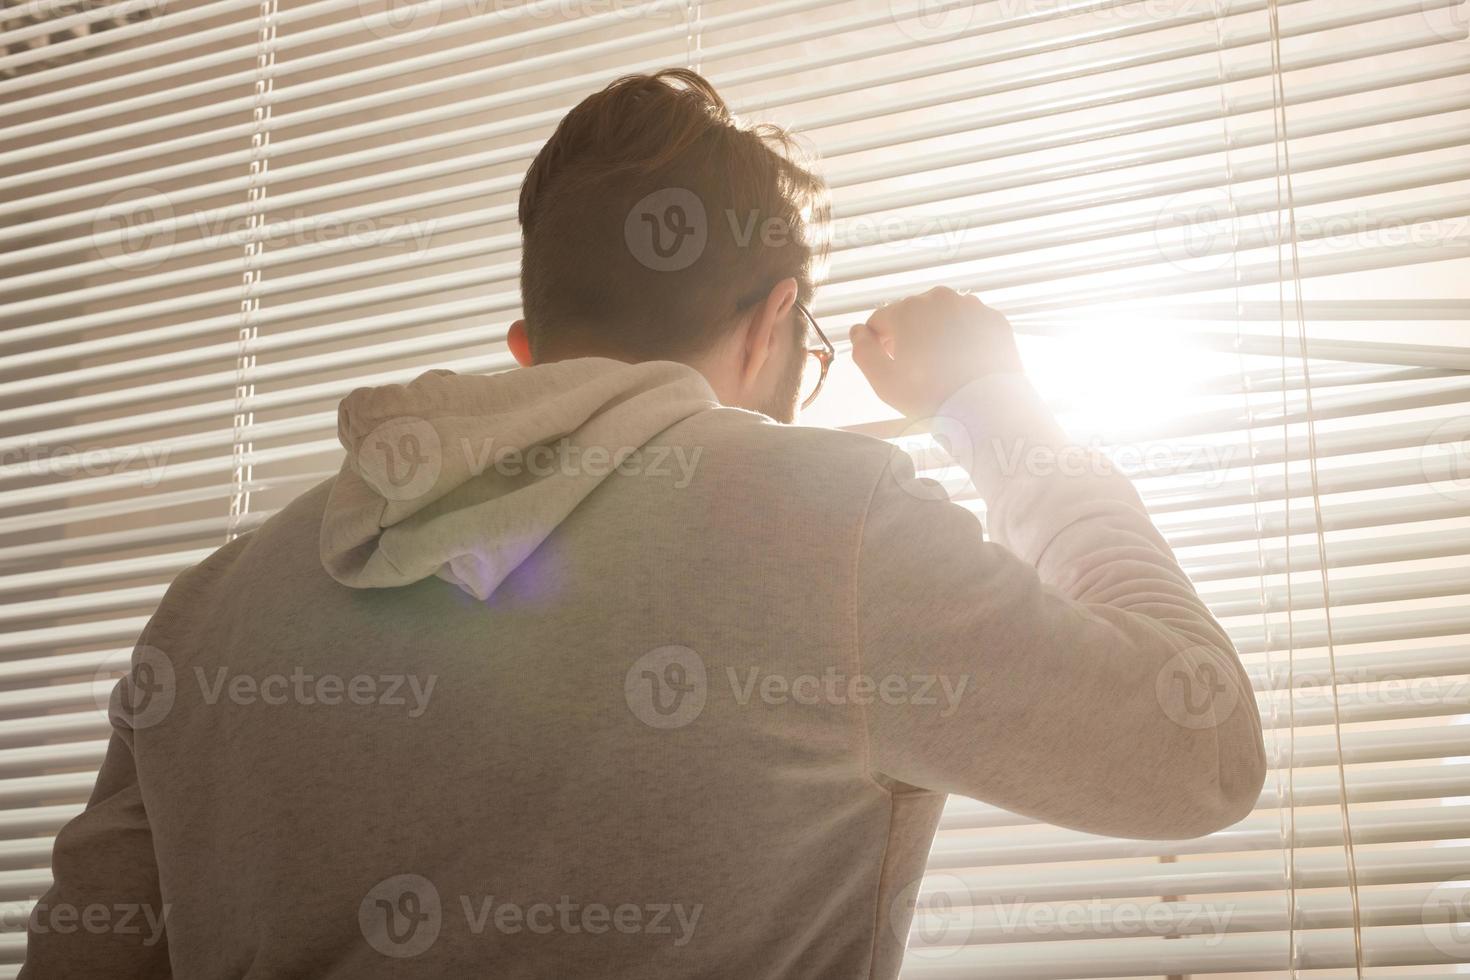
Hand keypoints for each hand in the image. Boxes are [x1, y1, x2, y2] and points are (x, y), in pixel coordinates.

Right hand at [850, 287, 1023, 418]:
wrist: (987, 408)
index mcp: (907, 310)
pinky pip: (969, 324)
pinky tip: (964, 363)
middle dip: (908, 336)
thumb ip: (862, 351)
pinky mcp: (994, 319)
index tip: (891, 367)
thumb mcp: (883, 381)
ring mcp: (970, 306)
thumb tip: (857, 331)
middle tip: (917, 370)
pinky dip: (964, 338)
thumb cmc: (930, 397)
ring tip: (942, 367)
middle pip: (911, 315)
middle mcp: (938, 298)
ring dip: (936, 334)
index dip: (878, 345)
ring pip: (941, 316)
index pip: (879, 321)